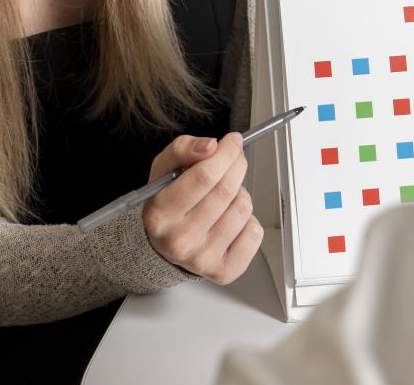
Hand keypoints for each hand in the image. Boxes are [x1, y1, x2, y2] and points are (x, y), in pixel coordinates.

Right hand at [142, 132, 262, 283]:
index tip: (233, 142)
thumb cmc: (168, 203)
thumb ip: (183, 149)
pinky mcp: (223, 271)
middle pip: (226, 191)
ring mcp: (202, 259)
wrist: (166, 244)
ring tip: (224, 197)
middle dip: (236, 167)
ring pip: (243, 209)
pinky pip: (254, 233)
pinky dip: (248, 220)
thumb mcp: (164, 170)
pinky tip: (230, 219)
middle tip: (235, 159)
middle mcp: (178, 240)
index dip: (225, 154)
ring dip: (240, 194)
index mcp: (159, 213)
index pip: (204, 176)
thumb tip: (210, 146)